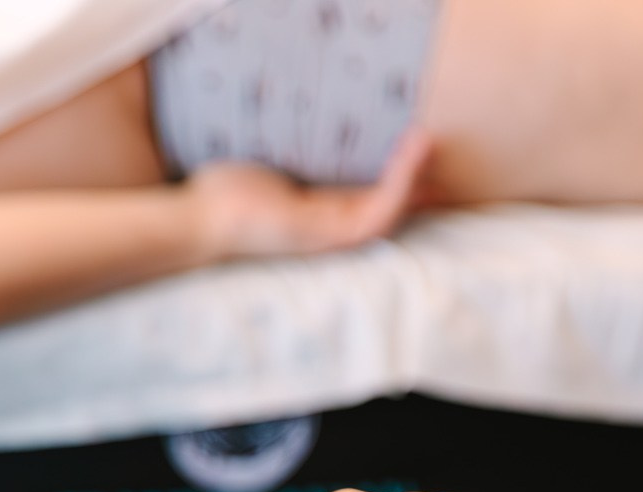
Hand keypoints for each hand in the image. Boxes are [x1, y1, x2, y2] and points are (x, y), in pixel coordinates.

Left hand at [187, 129, 429, 261]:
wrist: (201, 216)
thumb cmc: (225, 190)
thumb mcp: (268, 155)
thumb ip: (291, 138)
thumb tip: (298, 103)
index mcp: (319, 207)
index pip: (370, 190)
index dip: (399, 170)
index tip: (419, 138)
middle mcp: (330, 223)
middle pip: (390, 202)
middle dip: (420, 176)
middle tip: (440, 142)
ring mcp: (332, 234)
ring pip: (392, 207)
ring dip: (415, 174)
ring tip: (429, 136)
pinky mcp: (329, 237)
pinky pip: (378, 213)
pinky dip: (401, 184)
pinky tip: (413, 152)